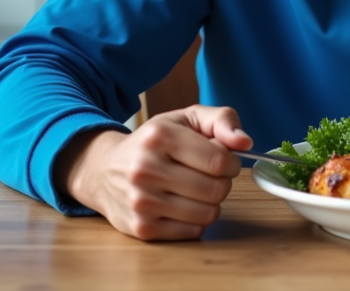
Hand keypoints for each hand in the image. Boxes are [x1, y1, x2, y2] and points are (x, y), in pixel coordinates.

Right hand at [57, 104, 253, 240]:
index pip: (219, 159)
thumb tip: (245, 142)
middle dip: (222, 183)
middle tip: (209, 176)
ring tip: (196, 190)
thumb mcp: (186, 119)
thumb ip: (221, 120)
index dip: (231, 162)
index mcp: (160, 136)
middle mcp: (146, 168)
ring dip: (211, 203)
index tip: (224, 161)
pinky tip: (182, 205)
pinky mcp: (141, 228)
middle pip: (216, 189)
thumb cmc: (155, 142)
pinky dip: (196, 220)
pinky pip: (193, 232)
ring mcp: (141, 201)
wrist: (104, 170)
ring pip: (208, 213)